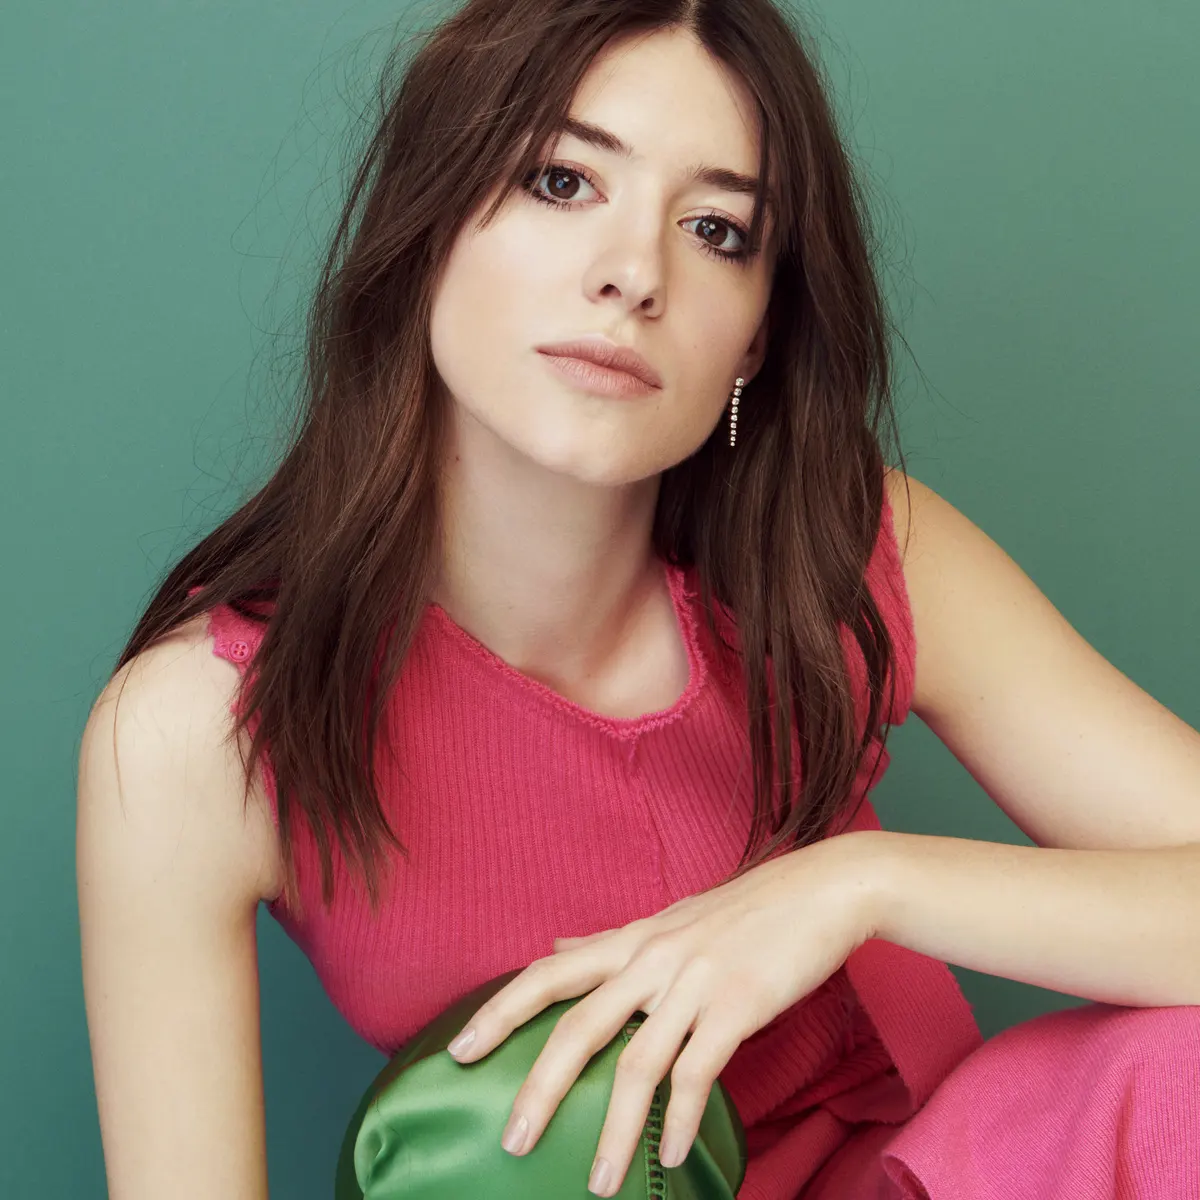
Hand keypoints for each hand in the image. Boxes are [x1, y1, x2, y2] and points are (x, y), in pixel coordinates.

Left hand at [444, 830, 883, 1196]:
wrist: (820, 890)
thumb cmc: (745, 910)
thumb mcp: (668, 918)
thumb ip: (609, 941)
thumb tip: (555, 947)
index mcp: (632, 939)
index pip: (549, 972)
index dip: (500, 1009)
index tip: (459, 1049)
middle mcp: (652, 959)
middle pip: (578, 1025)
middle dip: (540, 1086)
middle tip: (512, 1140)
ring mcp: (693, 982)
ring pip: (637, 1064)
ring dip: (615, 1131)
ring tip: (599, 1183)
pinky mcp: (737, 1006)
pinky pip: (697, 1074)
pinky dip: (681, 1121)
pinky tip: (671, 1156)